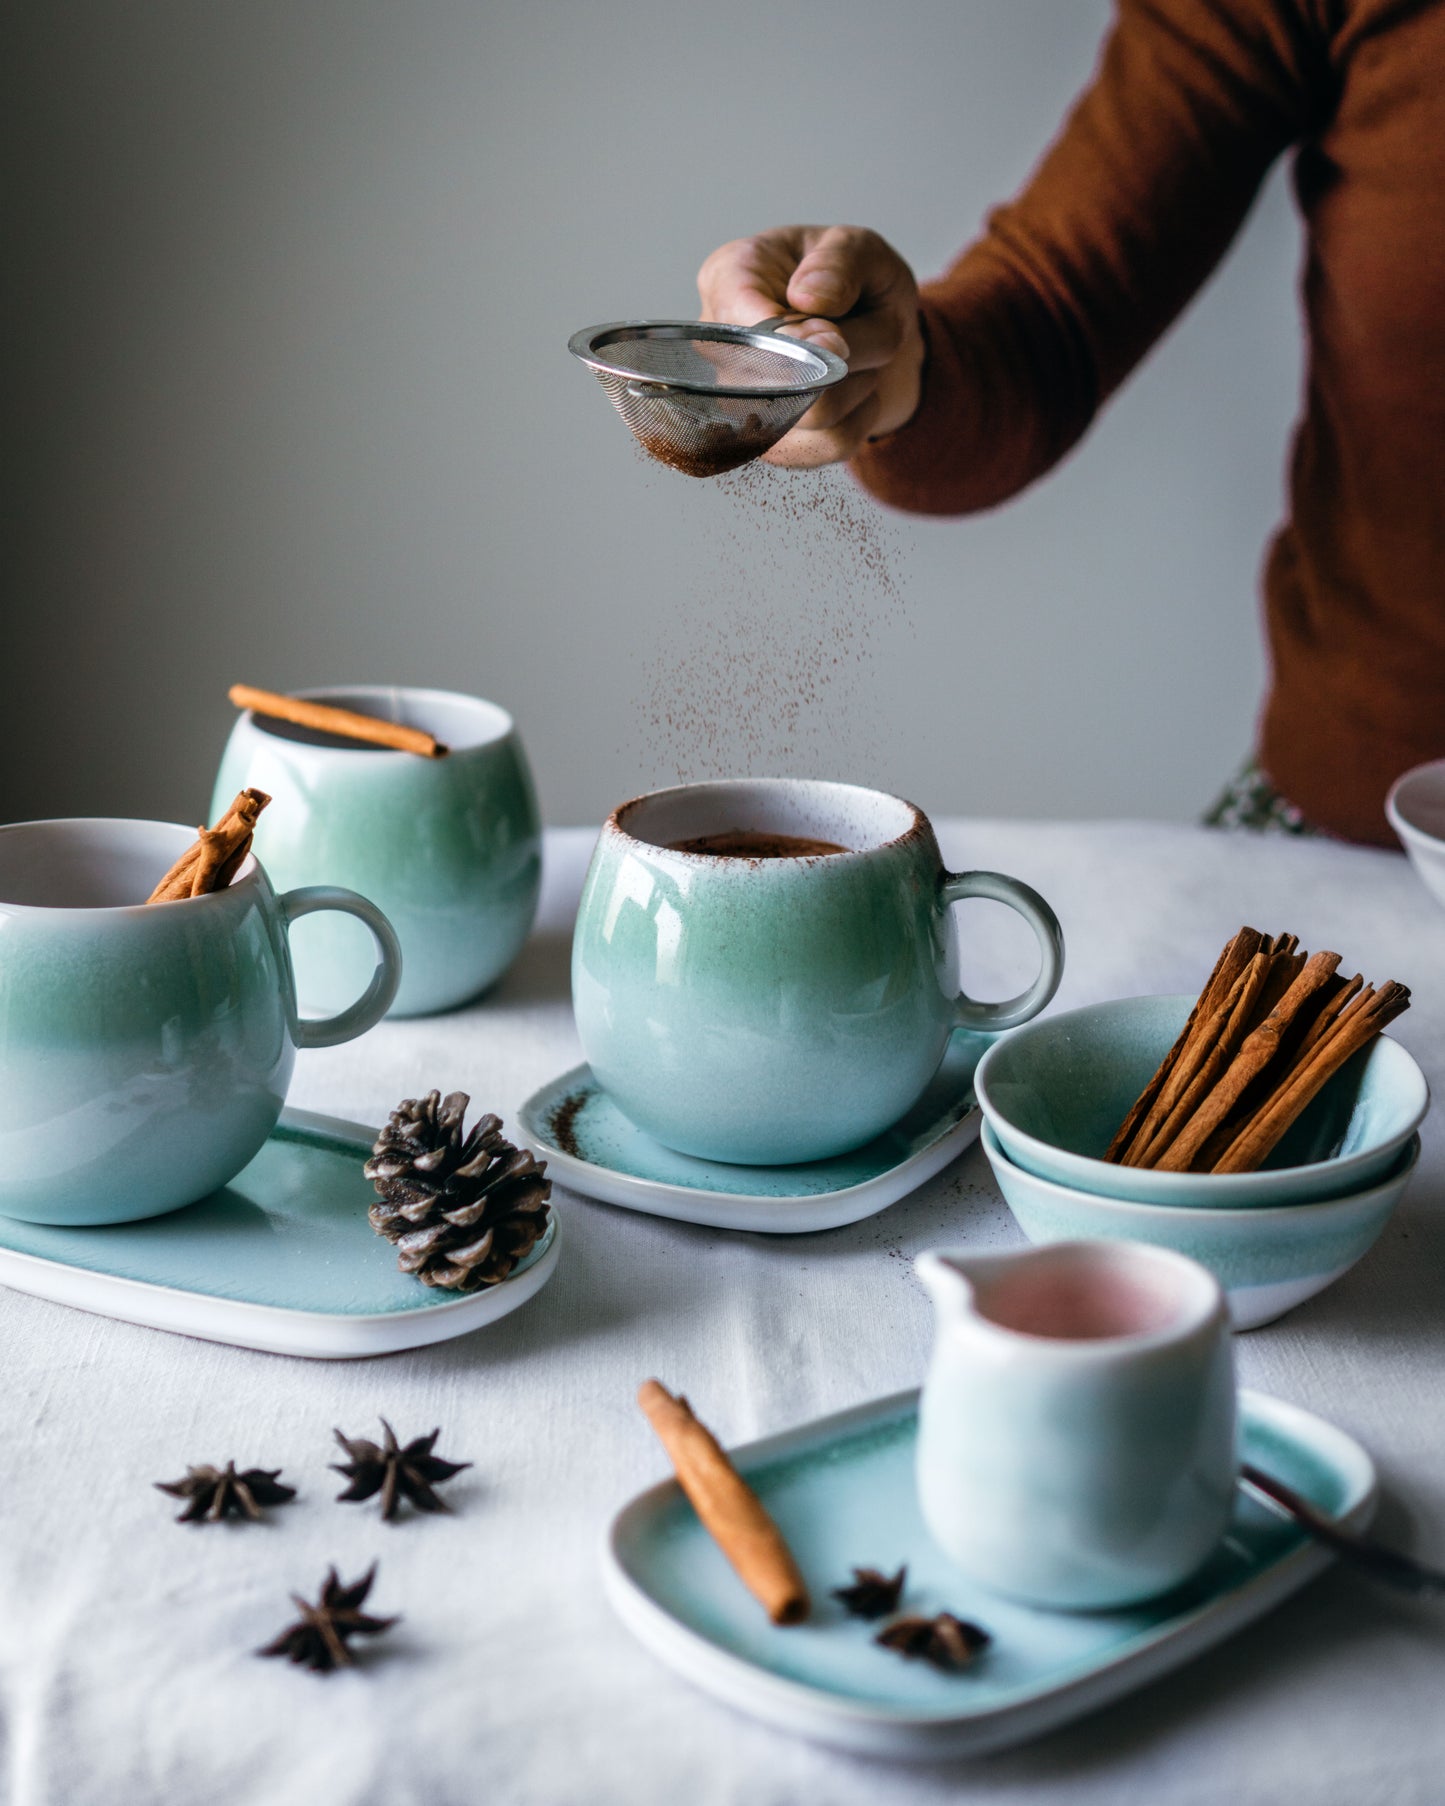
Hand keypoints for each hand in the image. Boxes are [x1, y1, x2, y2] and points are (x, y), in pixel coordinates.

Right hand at [696, 225, 924, 467]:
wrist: (871, 326)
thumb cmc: (850, 277)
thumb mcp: (858, 247)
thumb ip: (838, 264)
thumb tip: (809, 300)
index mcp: (729, 279)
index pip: (746, 330)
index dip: (799, 342)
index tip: (837, 335)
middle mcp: (722, 346)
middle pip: (782, 379)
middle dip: (844, 359)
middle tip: (856, 337)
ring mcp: (741, 402)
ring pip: (815, 415)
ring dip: (861, 384)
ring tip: (860, 358)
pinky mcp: (773, 443)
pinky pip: (829, 445)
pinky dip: (864, 417)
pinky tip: (860, 391)